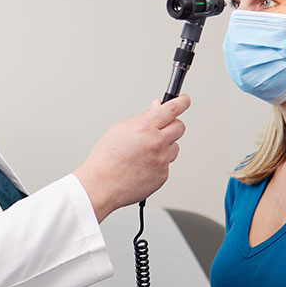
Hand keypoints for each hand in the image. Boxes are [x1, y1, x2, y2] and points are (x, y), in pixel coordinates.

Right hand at [73, 95, 188, 221]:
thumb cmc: (105, 159)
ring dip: (165, 147)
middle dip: (172, 126)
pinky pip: (167, 164)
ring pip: (174, 147)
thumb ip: (142, 118)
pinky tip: (142, 166)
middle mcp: (156, 143)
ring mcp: (161, 160)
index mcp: (145, 128)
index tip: (184, 100)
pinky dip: (158, 163)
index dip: (181, 102)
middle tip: (161, 130)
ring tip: (145, 153)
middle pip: (179, 127)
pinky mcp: (163, 176)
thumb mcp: (119, 130)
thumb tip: (156, 108)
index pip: (171, 109)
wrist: (101, 186)